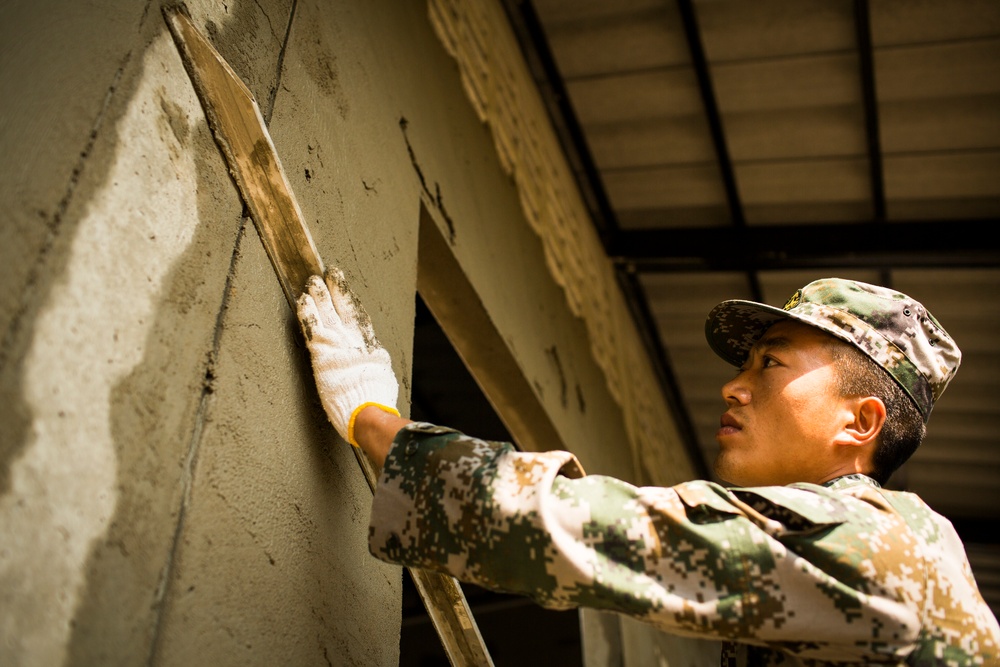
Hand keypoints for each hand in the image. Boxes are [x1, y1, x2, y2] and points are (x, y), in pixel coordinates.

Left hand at [297, 269, 398, 445]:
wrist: (367, 407)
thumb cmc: (375, 402)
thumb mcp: (381, 380)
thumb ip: (374, 370)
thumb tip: (375, 371)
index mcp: (371, 349)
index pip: (359, 320)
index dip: (351, 304)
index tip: (345, 290)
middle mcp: (355, 342)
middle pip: (344, 309)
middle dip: (337, 291)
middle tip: (331, 273)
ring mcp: (338, 345)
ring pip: (327, 313)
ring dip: (319, 296)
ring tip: (313, 280)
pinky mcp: (322, 352)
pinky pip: (312, 327)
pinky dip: (307, 313)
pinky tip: (302, 300)